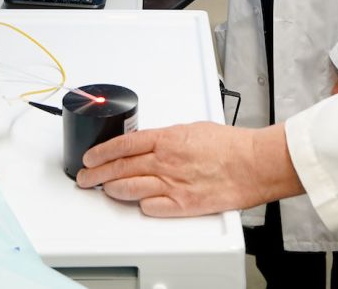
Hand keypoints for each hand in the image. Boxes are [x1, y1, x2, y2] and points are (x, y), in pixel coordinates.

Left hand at [75, 122, 303, 216]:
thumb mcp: (192, 129)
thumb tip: (153, 143)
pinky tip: (137, 203)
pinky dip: (142, 205)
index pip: (122, 144)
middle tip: (85, 177)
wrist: (252, 163)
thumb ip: (168, 138)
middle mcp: (165, 161)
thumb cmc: (229, 145)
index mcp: (166, 139)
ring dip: (112, 189)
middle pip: (120, 167)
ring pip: (130, 188)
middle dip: (97, 173)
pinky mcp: (183, 204)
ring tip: (104, 189)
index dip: (101, 152)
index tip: (90, 157)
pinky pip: (152, 207)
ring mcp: (172, 184)